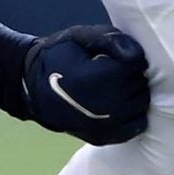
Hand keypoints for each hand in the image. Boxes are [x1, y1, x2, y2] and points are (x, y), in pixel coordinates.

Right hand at [22, 24, 150, 144]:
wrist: (32, 88)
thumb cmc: (59, 56)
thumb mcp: (79, 37)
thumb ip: (109, 40)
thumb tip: (137, 55)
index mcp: (95, 79)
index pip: (136, 64)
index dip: (129, 56)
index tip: (114, 56)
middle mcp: (101, 106)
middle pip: (139, 84)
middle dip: (132, 74)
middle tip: (113, 69)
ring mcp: (103, 126)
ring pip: (141, 104)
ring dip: (134, 92)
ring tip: (114, 85)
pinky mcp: (104, 137)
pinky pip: (135, 126)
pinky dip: (133, 113)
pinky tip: (119, 103)